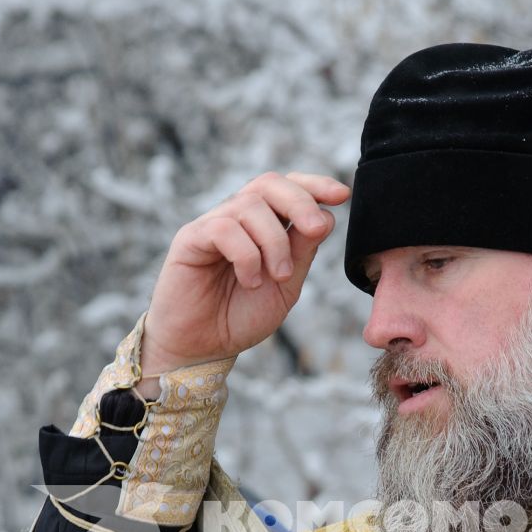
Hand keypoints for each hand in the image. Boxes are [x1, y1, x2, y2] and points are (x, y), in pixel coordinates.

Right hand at [142, 172, 349, 377]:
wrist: (204, 347)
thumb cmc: (241, 316)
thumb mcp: (285, 286)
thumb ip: (303, 252)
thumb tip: (326, 217)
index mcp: (263, 225)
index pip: (287, 188)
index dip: (314, 185)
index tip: (342, 195)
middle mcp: (237, 218)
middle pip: (269, 184)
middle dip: (299, 202)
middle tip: (315, 229)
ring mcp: (212, 225)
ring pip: (250, 206)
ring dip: (274, 241)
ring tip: (278, 277)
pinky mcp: (190, 239)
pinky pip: (223, 228)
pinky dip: (247, 255)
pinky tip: (250, 280)